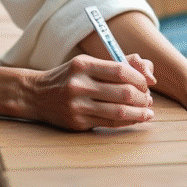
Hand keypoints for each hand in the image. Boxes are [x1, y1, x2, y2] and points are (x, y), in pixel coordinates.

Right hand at [26, 53, 156, 130]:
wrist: (37, 95)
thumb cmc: (70, 77)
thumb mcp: (88, 64)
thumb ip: (118, 64)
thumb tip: (149, 74)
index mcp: (83, 65)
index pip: (121, 71)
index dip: (140, 79)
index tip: (147, 83)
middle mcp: (79, 85)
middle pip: (123, 93)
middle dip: (143, 98)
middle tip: (149, 99)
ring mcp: (77, 106)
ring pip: (119, 111)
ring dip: (139, 113)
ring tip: (148, 112)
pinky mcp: (78, 122)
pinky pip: (110, 123)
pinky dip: (127, 121)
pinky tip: (136, 118)